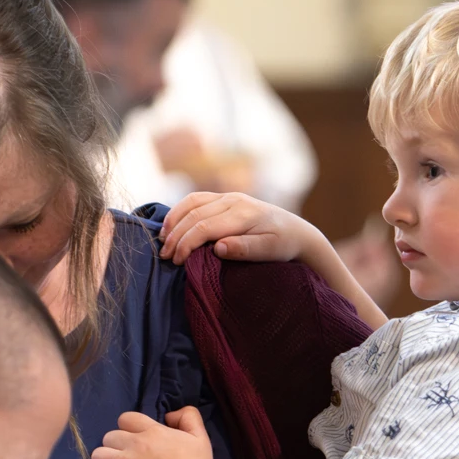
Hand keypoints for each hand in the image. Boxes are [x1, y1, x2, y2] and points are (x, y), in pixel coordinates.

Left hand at [85, 408, 214, 458]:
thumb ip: (188, 416)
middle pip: (108, 436)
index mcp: (153, 430)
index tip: (135, 440)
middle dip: (114, 446)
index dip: (127, 428)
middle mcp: (136, 444)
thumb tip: (169, 415)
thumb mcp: (200, 436)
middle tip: (124, 458)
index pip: (125, 419)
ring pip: (98, 454)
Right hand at [157, 190, 325, 267]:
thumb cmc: (283, 245)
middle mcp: (233, 200)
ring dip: (173, 220)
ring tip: (162, 240)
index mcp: (242, 213)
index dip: (187, 244)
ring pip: (191, 203)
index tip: (177, 262)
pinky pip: (196, 200)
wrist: (296, 231)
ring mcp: (228, 196)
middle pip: (194, 214)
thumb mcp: (270, 251)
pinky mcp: (225, 198)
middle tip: (164, 257)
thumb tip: (218, 248)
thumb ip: (245, 249)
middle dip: (176, 236)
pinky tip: (172, 225)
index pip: (204, 227)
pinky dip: (180, 211)